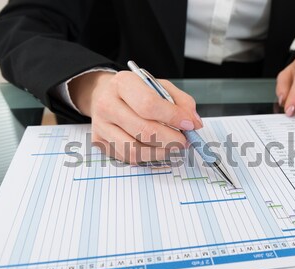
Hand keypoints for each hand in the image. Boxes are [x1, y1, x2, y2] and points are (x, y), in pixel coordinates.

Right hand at [69, 71, 202, 163]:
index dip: (173, 117)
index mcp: (123, 83)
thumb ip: (181, 101)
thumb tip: (194, 122)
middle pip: (143, 130)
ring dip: (161, 152)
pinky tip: (157, 149)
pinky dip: (148, 156)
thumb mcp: (159, 87)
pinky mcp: (100, 142)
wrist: (105, 96)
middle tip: (184, 141)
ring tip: (172, 146)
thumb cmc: (137, 92)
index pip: (149, 104)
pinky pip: (128, 158)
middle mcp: (107, 104)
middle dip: (171, 139)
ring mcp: (101, 125)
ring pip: (135, 150)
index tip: (189, 124)